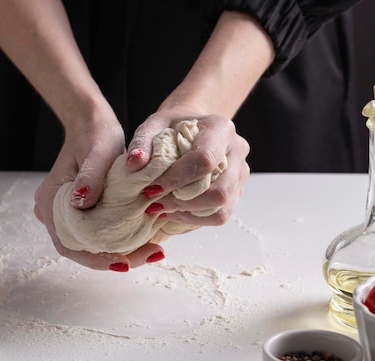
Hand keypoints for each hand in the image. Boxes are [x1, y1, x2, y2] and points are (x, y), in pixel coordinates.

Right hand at [33, 115, 166, 270]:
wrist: (91, 122)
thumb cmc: (94, 133)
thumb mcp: (97, 151)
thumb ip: (90, 177)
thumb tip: (81, 203)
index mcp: (50, 201)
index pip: (69, 244)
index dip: (96, 259)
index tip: (125, 263)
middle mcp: (53, 212)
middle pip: (81, 249)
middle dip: (116, 258)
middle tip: (152, 254)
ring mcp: (65, 213)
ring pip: (90, 244)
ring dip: (121, 251)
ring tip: (153, 249)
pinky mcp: (80, 211)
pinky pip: (97, 232)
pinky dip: (120, 239)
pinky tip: (146, 237)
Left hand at [126, 110, 249, 228]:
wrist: (193, 128)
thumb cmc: (173, 127)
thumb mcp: (154, 125)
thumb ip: (142, 142)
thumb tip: (134, 164)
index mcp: (220, 128)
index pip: (204, 160)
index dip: (176, 180)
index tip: (150, 189)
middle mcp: (237, 150)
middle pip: (220, 191)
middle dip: (183, 203)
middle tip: (155, 204)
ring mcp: (240, 173)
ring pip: (222, 208)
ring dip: (189, 215)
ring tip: (163, 209)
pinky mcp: (236, 190)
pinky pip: (220, 215)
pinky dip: (195, 220)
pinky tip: (174, 212)